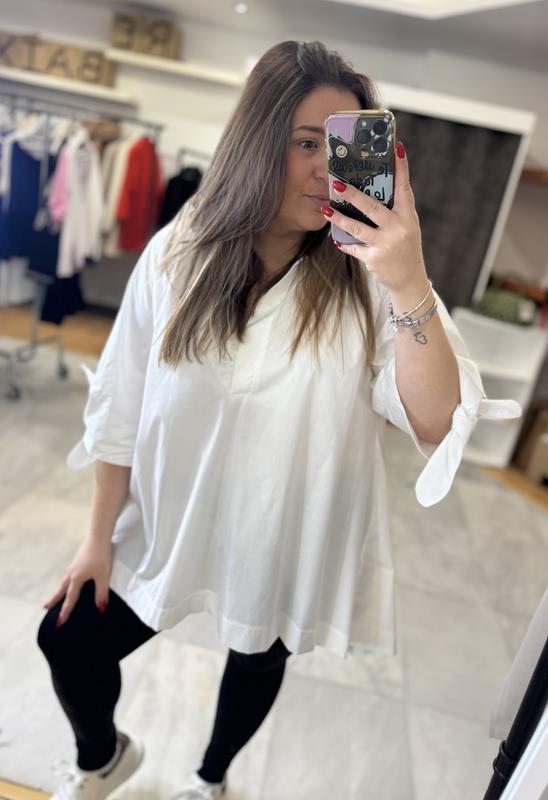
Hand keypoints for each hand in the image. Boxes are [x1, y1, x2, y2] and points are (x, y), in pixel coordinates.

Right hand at [43, 536, 112, 625]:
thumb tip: (100, 609)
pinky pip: (68, 576)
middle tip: (45, 608)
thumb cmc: (101, 556)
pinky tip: (71, 581)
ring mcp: (73, 566)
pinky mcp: (77, 560)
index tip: (59, 623)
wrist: (98, 536)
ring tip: (56, 596)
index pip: (70, 599)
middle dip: (54, 600)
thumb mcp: (103, 576)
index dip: (65, 612)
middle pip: (61, 590)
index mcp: (76, 579)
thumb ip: (101, 593)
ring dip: (59, 591)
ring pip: (64, 582)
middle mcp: (71, 573)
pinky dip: (66, 583)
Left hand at [322, 141, 428, 294]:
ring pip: (357, 228)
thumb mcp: (407, 226)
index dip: (401, 168)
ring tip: (325, 208)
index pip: (404, 187)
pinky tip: (335, 239)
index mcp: (407, 216)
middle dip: (352, 194)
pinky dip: (344, 244)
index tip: (396, 148)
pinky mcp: (373, 259)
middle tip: (336, 182)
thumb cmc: (405, 247)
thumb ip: (394, 210)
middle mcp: (398, 228)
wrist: (409, 279)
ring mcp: (385, 244)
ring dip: (339, 218)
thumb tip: (373, 189)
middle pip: (372, 207)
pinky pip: (354, 248)